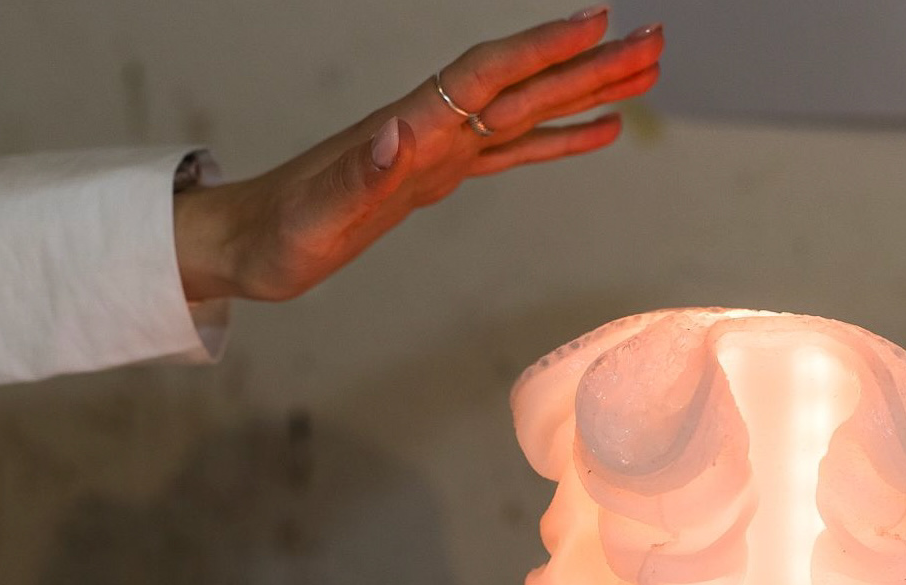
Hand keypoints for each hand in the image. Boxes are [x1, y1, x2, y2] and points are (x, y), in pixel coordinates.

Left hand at [173, 7, 661, 301]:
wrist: (248, 241)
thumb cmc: (277, 231)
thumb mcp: (315, 214)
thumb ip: (360, 176)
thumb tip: (403, 134)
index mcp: (410, 129)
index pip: (489, 75)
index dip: (543, 49)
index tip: (601, 23)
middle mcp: (432, 128)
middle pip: (524, 83)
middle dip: (590, 62)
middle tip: (656, 41)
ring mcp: (438, 150)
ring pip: (527, 111)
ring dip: (585, 92)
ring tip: (645, 77)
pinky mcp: (437, 176)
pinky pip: (510, 151)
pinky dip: (555, 139)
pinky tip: (594, 133)